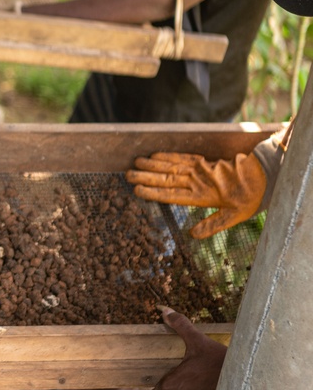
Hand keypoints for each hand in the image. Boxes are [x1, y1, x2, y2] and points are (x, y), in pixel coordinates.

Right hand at [125, 151, 265, 238]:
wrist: (262, 175)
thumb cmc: (248, 198)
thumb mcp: (234, 217)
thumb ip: (212, 225)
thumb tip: (192, 235)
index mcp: (201, 196)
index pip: (171, 194)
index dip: (152, 192)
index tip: (136, 189)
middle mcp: (196, 181)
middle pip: (166, 178)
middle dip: (146, 176)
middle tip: (127, 174)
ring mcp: (199, 169)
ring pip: (171, 166)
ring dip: (152, 164)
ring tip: (135, 163)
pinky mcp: (203, 160)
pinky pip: (182, 157)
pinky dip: (167, 155)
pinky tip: (155, 155)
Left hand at [152, 306, 226, 389]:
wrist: (245, 376)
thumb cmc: (219, 361)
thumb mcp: (198, 341)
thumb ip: (180, 325)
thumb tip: (164, 310)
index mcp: (172, 383)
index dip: (158, 385)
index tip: (163, 376)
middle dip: (168, 389)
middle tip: (175, 377)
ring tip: (188, 380)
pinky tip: (198, 385)